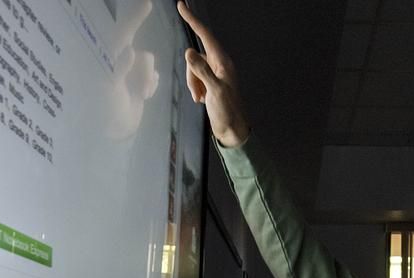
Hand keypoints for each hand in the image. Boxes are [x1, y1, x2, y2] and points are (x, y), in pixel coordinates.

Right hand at [177, 2, 249, 146]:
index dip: (192, 20)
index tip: (181, 5)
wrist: (232, 130)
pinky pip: (194, 78)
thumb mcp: (214, 90)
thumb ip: (201, 70)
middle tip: (199, 94)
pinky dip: (194, 88)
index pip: (205, 35)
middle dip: (191, 74)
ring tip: (201, 99)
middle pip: (194, 56)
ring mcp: (214, 74)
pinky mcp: (210, 83)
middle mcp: (218, 65)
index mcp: (223, 62)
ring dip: (192, 83)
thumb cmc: (228, 111)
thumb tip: (188, 51)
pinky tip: (202, 100)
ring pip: (192, 68)